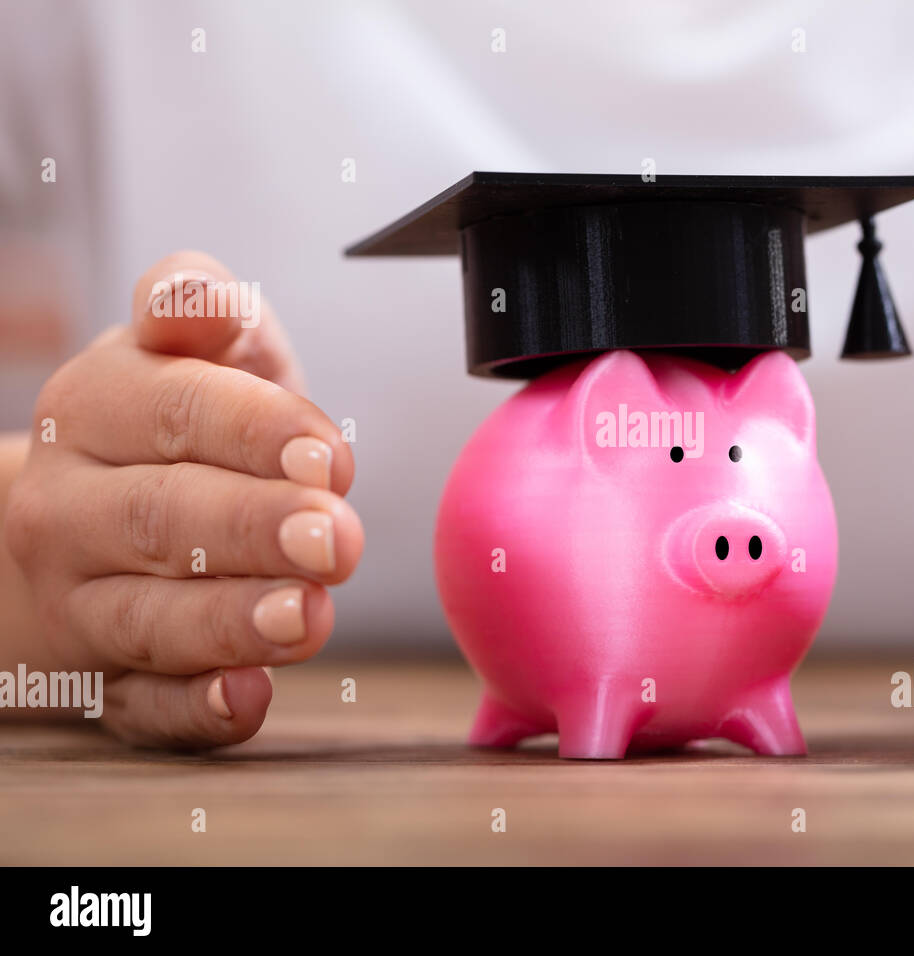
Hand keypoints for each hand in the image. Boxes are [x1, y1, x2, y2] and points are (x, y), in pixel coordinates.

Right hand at [2, 252, 362, 746]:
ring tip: (307, 618)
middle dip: (254, 531)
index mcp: (95, 407)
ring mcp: (79, 602)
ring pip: (149, 620)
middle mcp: (70, 507)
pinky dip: (196, 709)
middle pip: (162, 519)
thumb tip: (205, 297)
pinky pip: (141, 707)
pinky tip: (250, 697)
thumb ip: (206, 312)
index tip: (330, 458)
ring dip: (232, 622)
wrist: (79, 518)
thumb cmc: (174, 424)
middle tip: (336, 541)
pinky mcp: (105, 682)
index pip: (175, 410)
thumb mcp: (190, 352)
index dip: (256, 432)